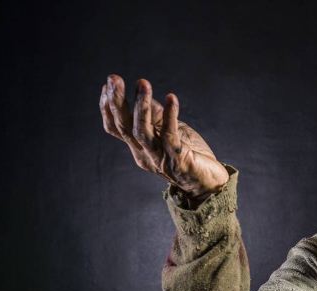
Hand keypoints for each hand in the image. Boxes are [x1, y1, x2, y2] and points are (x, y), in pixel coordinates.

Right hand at [99, 75, 228, 204]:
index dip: (108, 108)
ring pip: (142, 132)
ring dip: (141, 106)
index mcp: (139, 148)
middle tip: (113, 78)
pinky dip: (170, 116)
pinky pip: (170, 136)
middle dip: (117, 101)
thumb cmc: (191, 157)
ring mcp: (160, 159)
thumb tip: (144, 94)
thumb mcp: (170, 132)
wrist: (210, 186)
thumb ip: (156, 117)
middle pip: (124, 127)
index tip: (106, 85)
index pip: (116, 128)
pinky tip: (171, 98)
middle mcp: (144, 154)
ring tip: (142, 83)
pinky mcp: (178, 161)